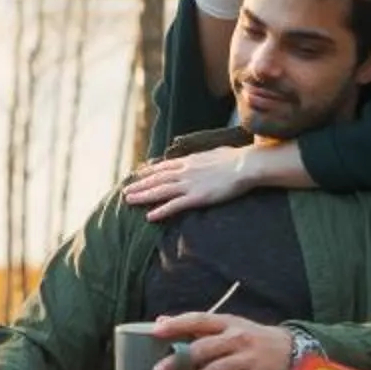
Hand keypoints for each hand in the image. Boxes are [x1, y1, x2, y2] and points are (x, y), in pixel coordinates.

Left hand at [122, 142, 258, 221]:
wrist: (245, 165)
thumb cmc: (236, 159)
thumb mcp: (214, 153)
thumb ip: (204, 157)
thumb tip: (203, 157)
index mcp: (189, 161)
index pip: (163, 167)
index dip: (149, 171)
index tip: (137, 174)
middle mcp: (185, 172)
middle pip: (156, 179)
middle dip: (139, 185)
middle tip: (125, 191)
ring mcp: (189, 184)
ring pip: (160, 191)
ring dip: (143, 196)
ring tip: (128, 201)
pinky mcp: (197, 197)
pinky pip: (174, 206)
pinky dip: (160, 211)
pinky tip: (149, 216)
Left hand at [149, 313, 308, 369]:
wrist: (294, 351)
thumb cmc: (253, 339)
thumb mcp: (229, 326)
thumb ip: (197, 326)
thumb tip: (161, 320)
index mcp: (228, 323)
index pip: (199, 319)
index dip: (177, 324)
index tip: (156, 331)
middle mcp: (237, 338)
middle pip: (203, 348)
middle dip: (178, 361)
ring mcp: (247, 357)